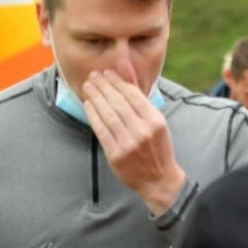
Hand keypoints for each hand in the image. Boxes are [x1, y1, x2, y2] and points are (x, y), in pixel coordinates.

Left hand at [82, 70, 186, 214]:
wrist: (159, 179)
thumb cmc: (158, 148)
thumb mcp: (156, 121)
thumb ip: (139, 95)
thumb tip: (126, 68)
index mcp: (155, 121)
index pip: (132, 95)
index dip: (117, 81)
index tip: (106, 73)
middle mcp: (143, 131)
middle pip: (118, 103)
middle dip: (103, 87)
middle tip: (93, 76)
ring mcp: (128, 143)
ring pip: (108, 115)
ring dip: (96, 98)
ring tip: (88, 87)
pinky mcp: (116, 154)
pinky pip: (101, 130)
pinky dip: (93, 116)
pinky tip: (89, 105)